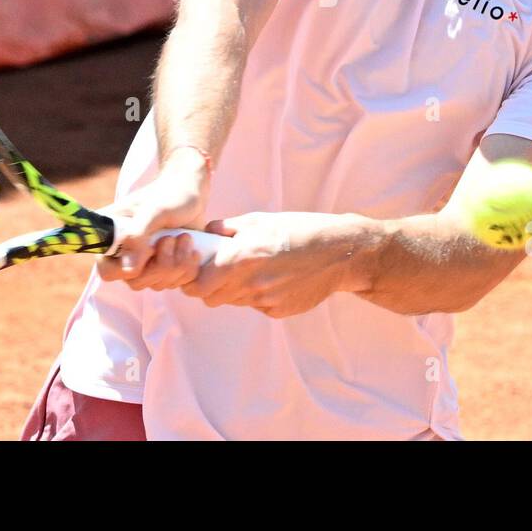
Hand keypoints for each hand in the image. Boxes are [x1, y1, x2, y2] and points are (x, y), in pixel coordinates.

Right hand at [97, 148, 209, 289]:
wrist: (192, 191)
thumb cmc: (170, 194)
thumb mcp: (155, 211)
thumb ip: (138, 236)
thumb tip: (129, 268)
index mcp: (111, 237)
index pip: (107, 271)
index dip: (128, 269)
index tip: (150, 248)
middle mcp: (125, 253)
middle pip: (135, 282)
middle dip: (161, 264)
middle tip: (173, 239)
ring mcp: (146, 262)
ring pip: (157, 284)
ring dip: (178, 264)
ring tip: (185, 238)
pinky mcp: (165, 267)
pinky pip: (175, 284)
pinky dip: (188, 269)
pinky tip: (193, 249)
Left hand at [180, 212, 365, 318]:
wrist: (340, 253)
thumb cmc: (300, 229)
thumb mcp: (262, 219)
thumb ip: (228, 228)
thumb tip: (206, 233)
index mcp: (242, 257)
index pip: (198, 284)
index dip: (191, 280)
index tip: (194, 271)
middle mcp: (250, 283)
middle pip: (211, 298)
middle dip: (208, 287)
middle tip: (217, 272)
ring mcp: (265, 301)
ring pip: (233, 302)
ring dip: (232, 290)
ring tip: (249, 271)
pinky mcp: (278, 311)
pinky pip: (255, 306)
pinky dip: (256, 295)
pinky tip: (271, 278)